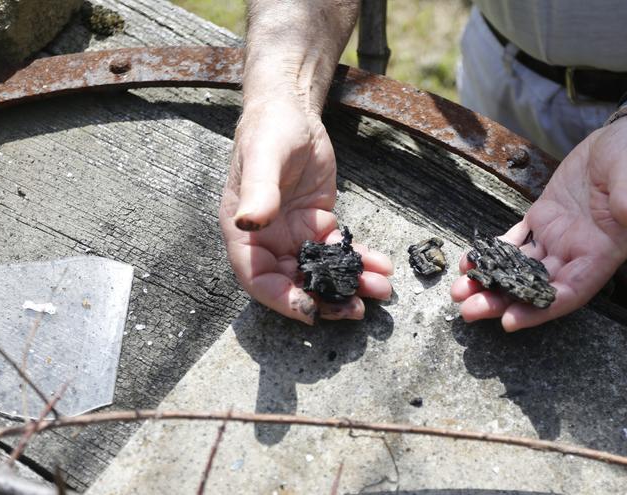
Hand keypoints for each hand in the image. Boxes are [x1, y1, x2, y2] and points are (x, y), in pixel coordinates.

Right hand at [219, 100, 392, 323]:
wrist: (293, 110)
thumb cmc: (269, 129)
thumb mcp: (264, 157)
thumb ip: (258, 192)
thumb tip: (250, 222)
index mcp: (244, 232)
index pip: (258, 279)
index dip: (282, 300)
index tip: (311, 311)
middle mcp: (267, 241)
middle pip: (293, 284)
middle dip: (326, 300)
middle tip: (356, 309)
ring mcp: (294, 235)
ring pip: (321, 272)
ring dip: (349, 284)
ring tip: (380, 290)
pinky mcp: (319, 225)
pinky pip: (339, 251)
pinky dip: (360, 262)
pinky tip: (382, 266)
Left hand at [451, 112, 626, 330]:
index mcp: (604, 250)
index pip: (571, 291)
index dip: (541, 309)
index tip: (511, 321)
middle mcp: (578, 251)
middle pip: (538, 287)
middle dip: (503, 301)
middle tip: (470, 310)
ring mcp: (558, 237)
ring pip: (521, 269)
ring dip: (491, 282)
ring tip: (459, 291)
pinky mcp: (543, 219)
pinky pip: (515, 242)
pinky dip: (492, 253)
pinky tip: (469, 261)